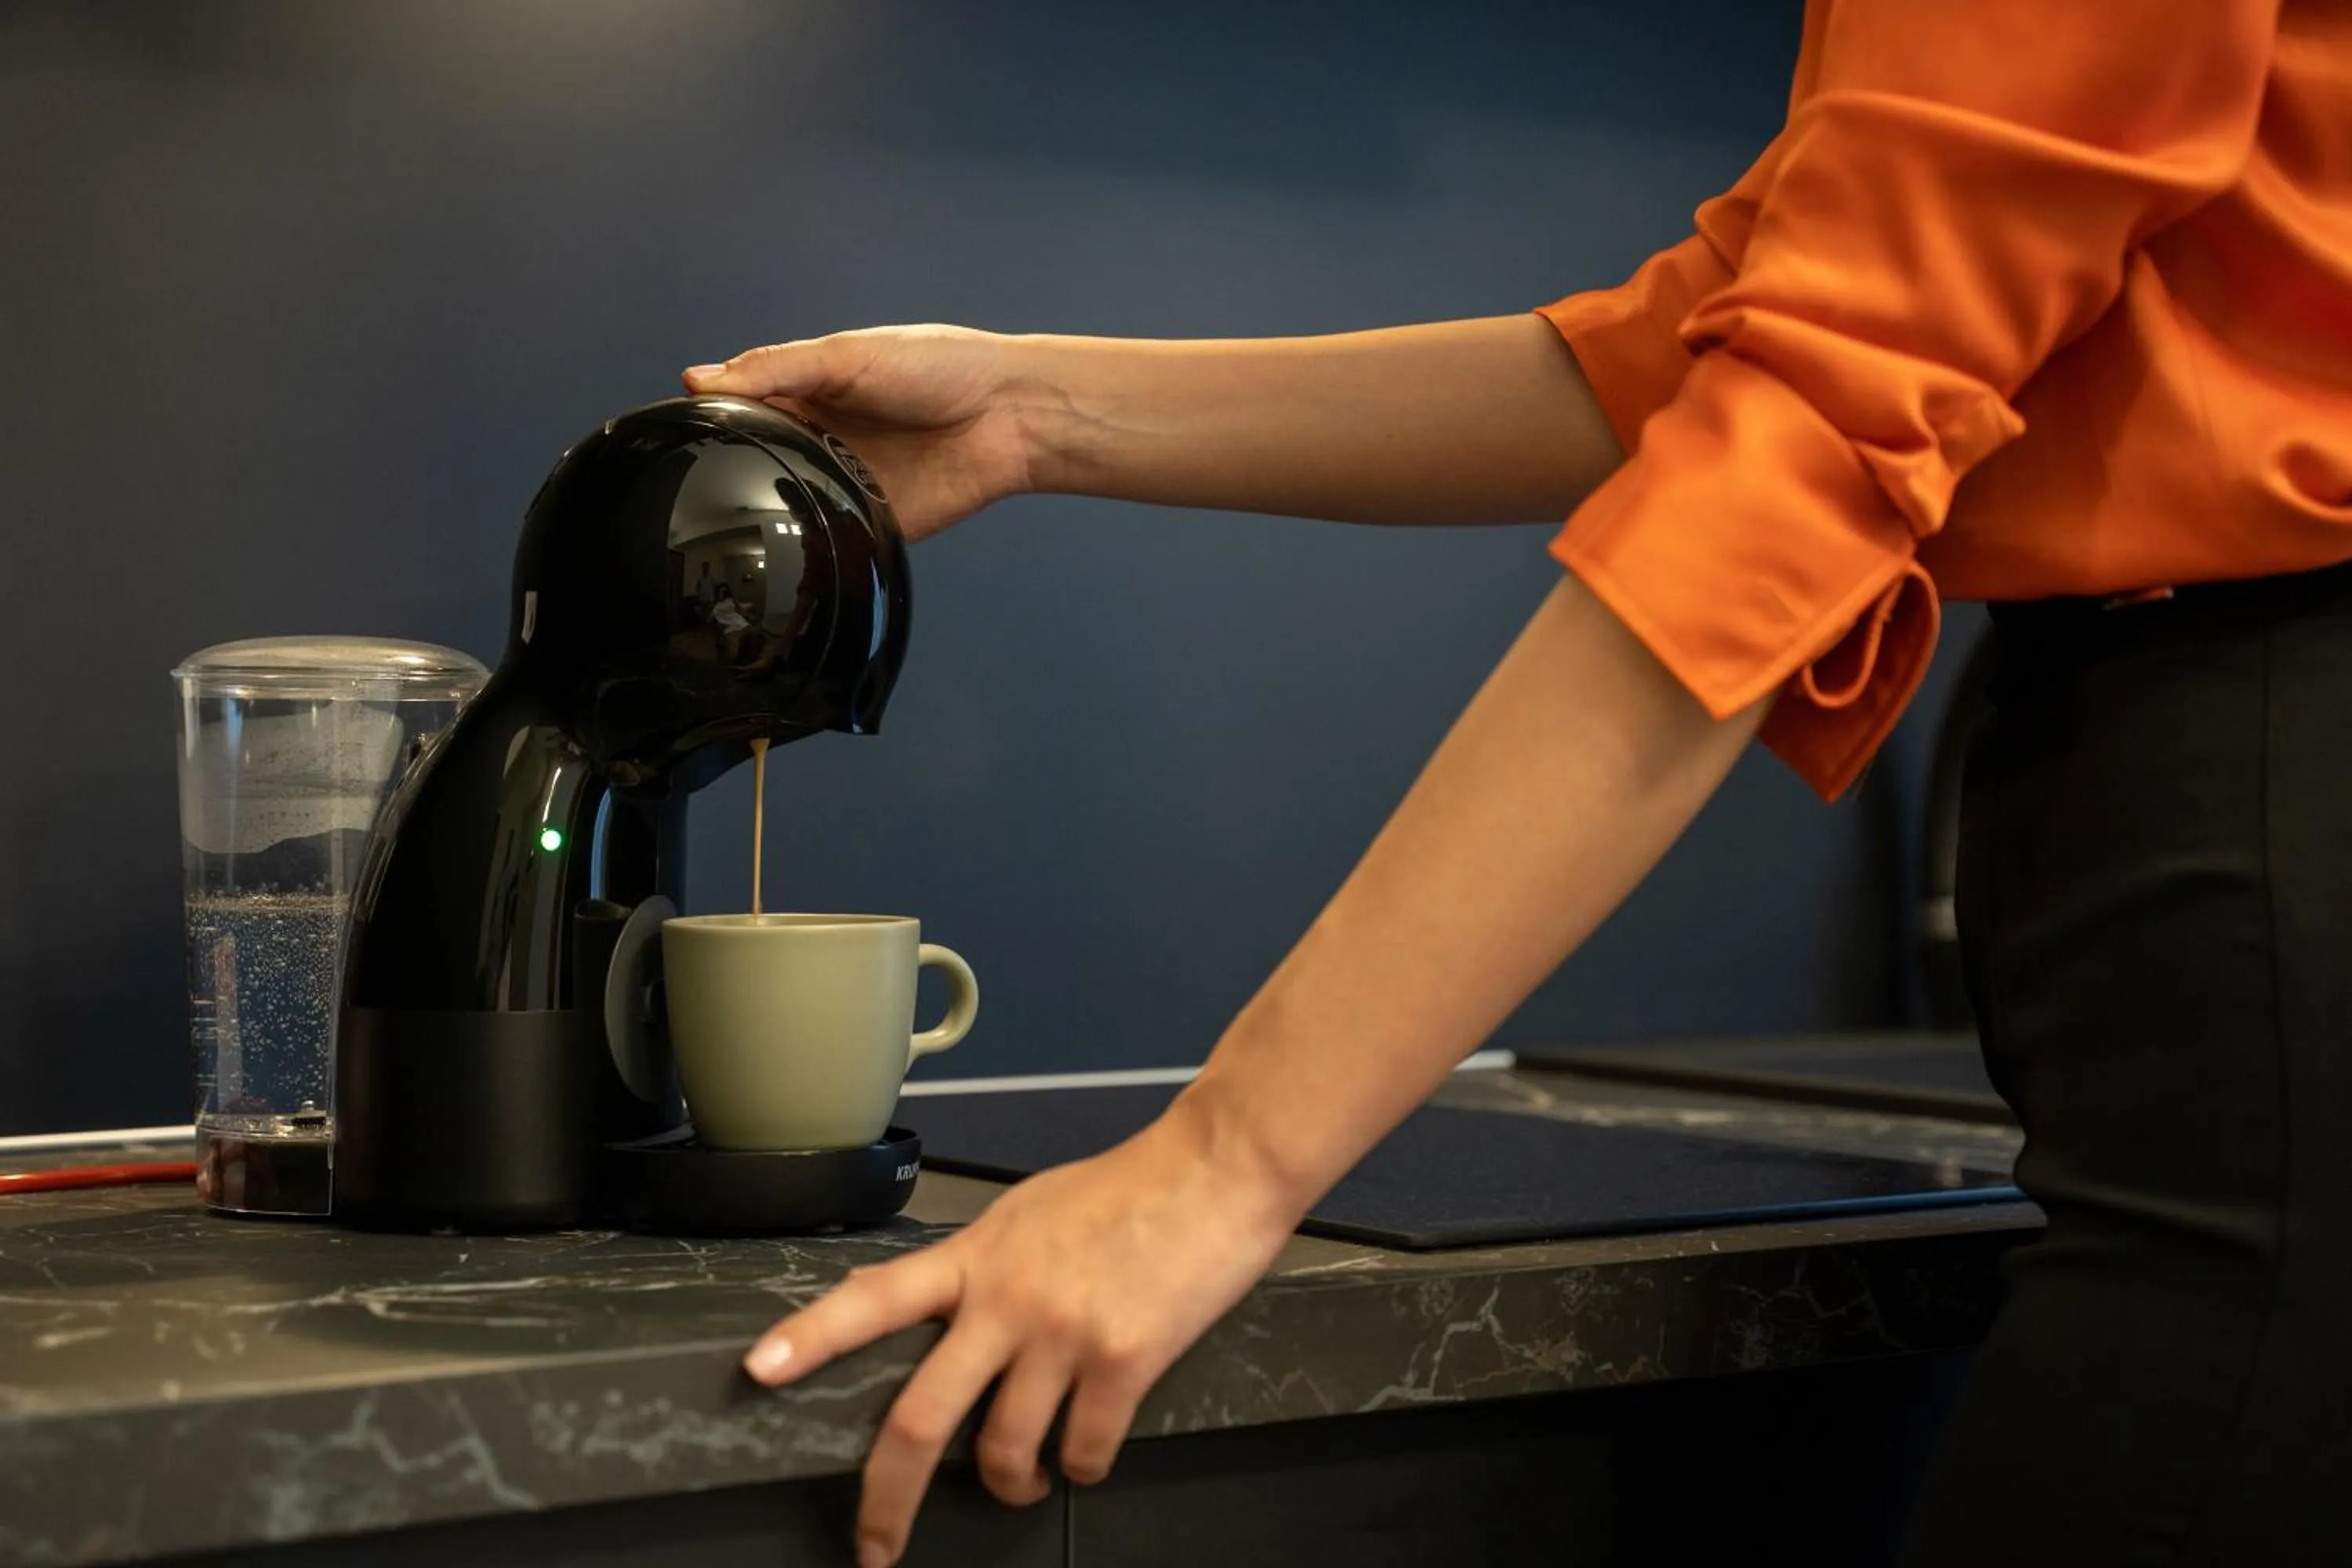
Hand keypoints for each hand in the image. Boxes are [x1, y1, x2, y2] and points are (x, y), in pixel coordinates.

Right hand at [684, 326, 1043, 540]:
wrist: (1008, 416)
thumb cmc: (940, 368)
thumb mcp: (846, 356)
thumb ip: (775, 370)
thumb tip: (700, 379)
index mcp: (809, 393)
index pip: (740, 408)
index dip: (707, 420)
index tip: (671, 430)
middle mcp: (820, 440)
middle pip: (756, 460)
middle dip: (728, 470)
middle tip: (694, 475)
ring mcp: (843, 484)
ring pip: (785, 506)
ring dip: (762, 511)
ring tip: (728, 511)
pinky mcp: (869, 523)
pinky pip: (827, 539)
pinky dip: (806, 543)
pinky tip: (780, 542)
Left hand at [741, 1097, 1301, 1566]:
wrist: (1218, 1168)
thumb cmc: (1129, 1186)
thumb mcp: (1028, 1213)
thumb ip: (979, 1265)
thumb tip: (936, 1309)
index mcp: (976, 1256)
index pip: (873, 1297)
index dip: (811, 1336)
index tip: (760, 1371)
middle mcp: (1006, 1299)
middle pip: (922, 1418)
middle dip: (888, 1500)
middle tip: (876, 1547)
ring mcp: (1063, 1333)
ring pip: (1006, 1452)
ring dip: (1009, 1488)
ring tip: (1021, 1485)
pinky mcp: (1124, 1360)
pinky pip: (1082, 1452)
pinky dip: (1080, 1469)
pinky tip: (1086, 1454)